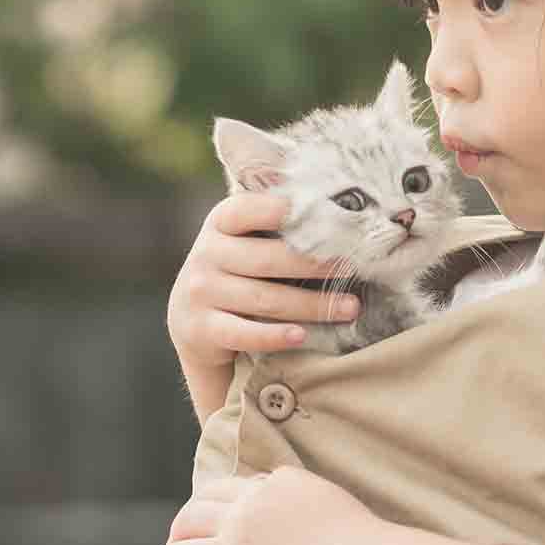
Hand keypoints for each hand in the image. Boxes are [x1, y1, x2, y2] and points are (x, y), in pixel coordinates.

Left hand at [140, 466, 386, 544]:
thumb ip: (286, 485)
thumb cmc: (360, 533)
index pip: (214, 492)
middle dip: (173, 536)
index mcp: (262, 488)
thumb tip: (268, 484)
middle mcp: (242, 514)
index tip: (194, 525)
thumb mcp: (317, 490)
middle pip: (187, 520)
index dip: (198, 509)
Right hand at [166, 193, 358, 372]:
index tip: (326, 216)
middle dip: (314, 264)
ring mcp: (200, 292)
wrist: (192, 325)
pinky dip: (275, 335)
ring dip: (312, 304)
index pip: (249, 209)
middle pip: (266, 259)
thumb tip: (335, 208)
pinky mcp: (201, 329)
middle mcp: (206, 254)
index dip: (283, 211)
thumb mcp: (242, 241)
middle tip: (352, 268)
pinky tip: (302, 335)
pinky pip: (244, 334)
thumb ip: (274, 224)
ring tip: (349, 307)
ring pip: (264, 299)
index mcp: (220, 223)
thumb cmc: (236, 273)